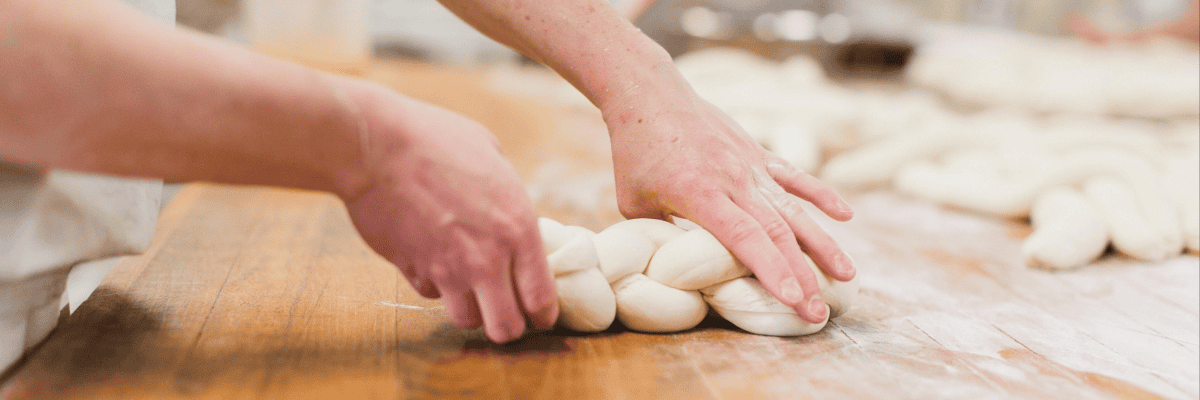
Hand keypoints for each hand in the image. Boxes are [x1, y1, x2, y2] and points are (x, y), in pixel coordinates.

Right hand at [340, 87, 556, 342]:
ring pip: (467, 321)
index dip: (543, 313)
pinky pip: (431, 294)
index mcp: (518, 228)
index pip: (542, 299)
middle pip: (507, 329)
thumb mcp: (493, 157)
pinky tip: (434, 260)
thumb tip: (513, 216)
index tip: (538, 311)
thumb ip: (509, 196)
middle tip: (505, 308)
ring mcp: (447, 270)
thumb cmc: (437, 139)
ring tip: (470, 286)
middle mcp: (487, 259)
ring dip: (472, 309)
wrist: (376, 145)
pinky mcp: (413, 270)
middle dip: (509, 324)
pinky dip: (436, 285)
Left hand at [605, 93, 854, 323]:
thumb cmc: (636, 153)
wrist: (650, 96)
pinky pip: (794, 177)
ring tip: (848, 275)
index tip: (796, 300)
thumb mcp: (635, 203)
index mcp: (701, 194)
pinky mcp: (756, 152)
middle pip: (778, 232)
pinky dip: (821, 195)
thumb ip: (663, 234)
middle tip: (821, 313)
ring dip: (823, 244)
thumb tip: (679, 266)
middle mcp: (733, 180)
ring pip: (794, 209)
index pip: (746, 239)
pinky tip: (846, 216)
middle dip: (803, 276)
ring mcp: (749, 165)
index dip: (773, 271)